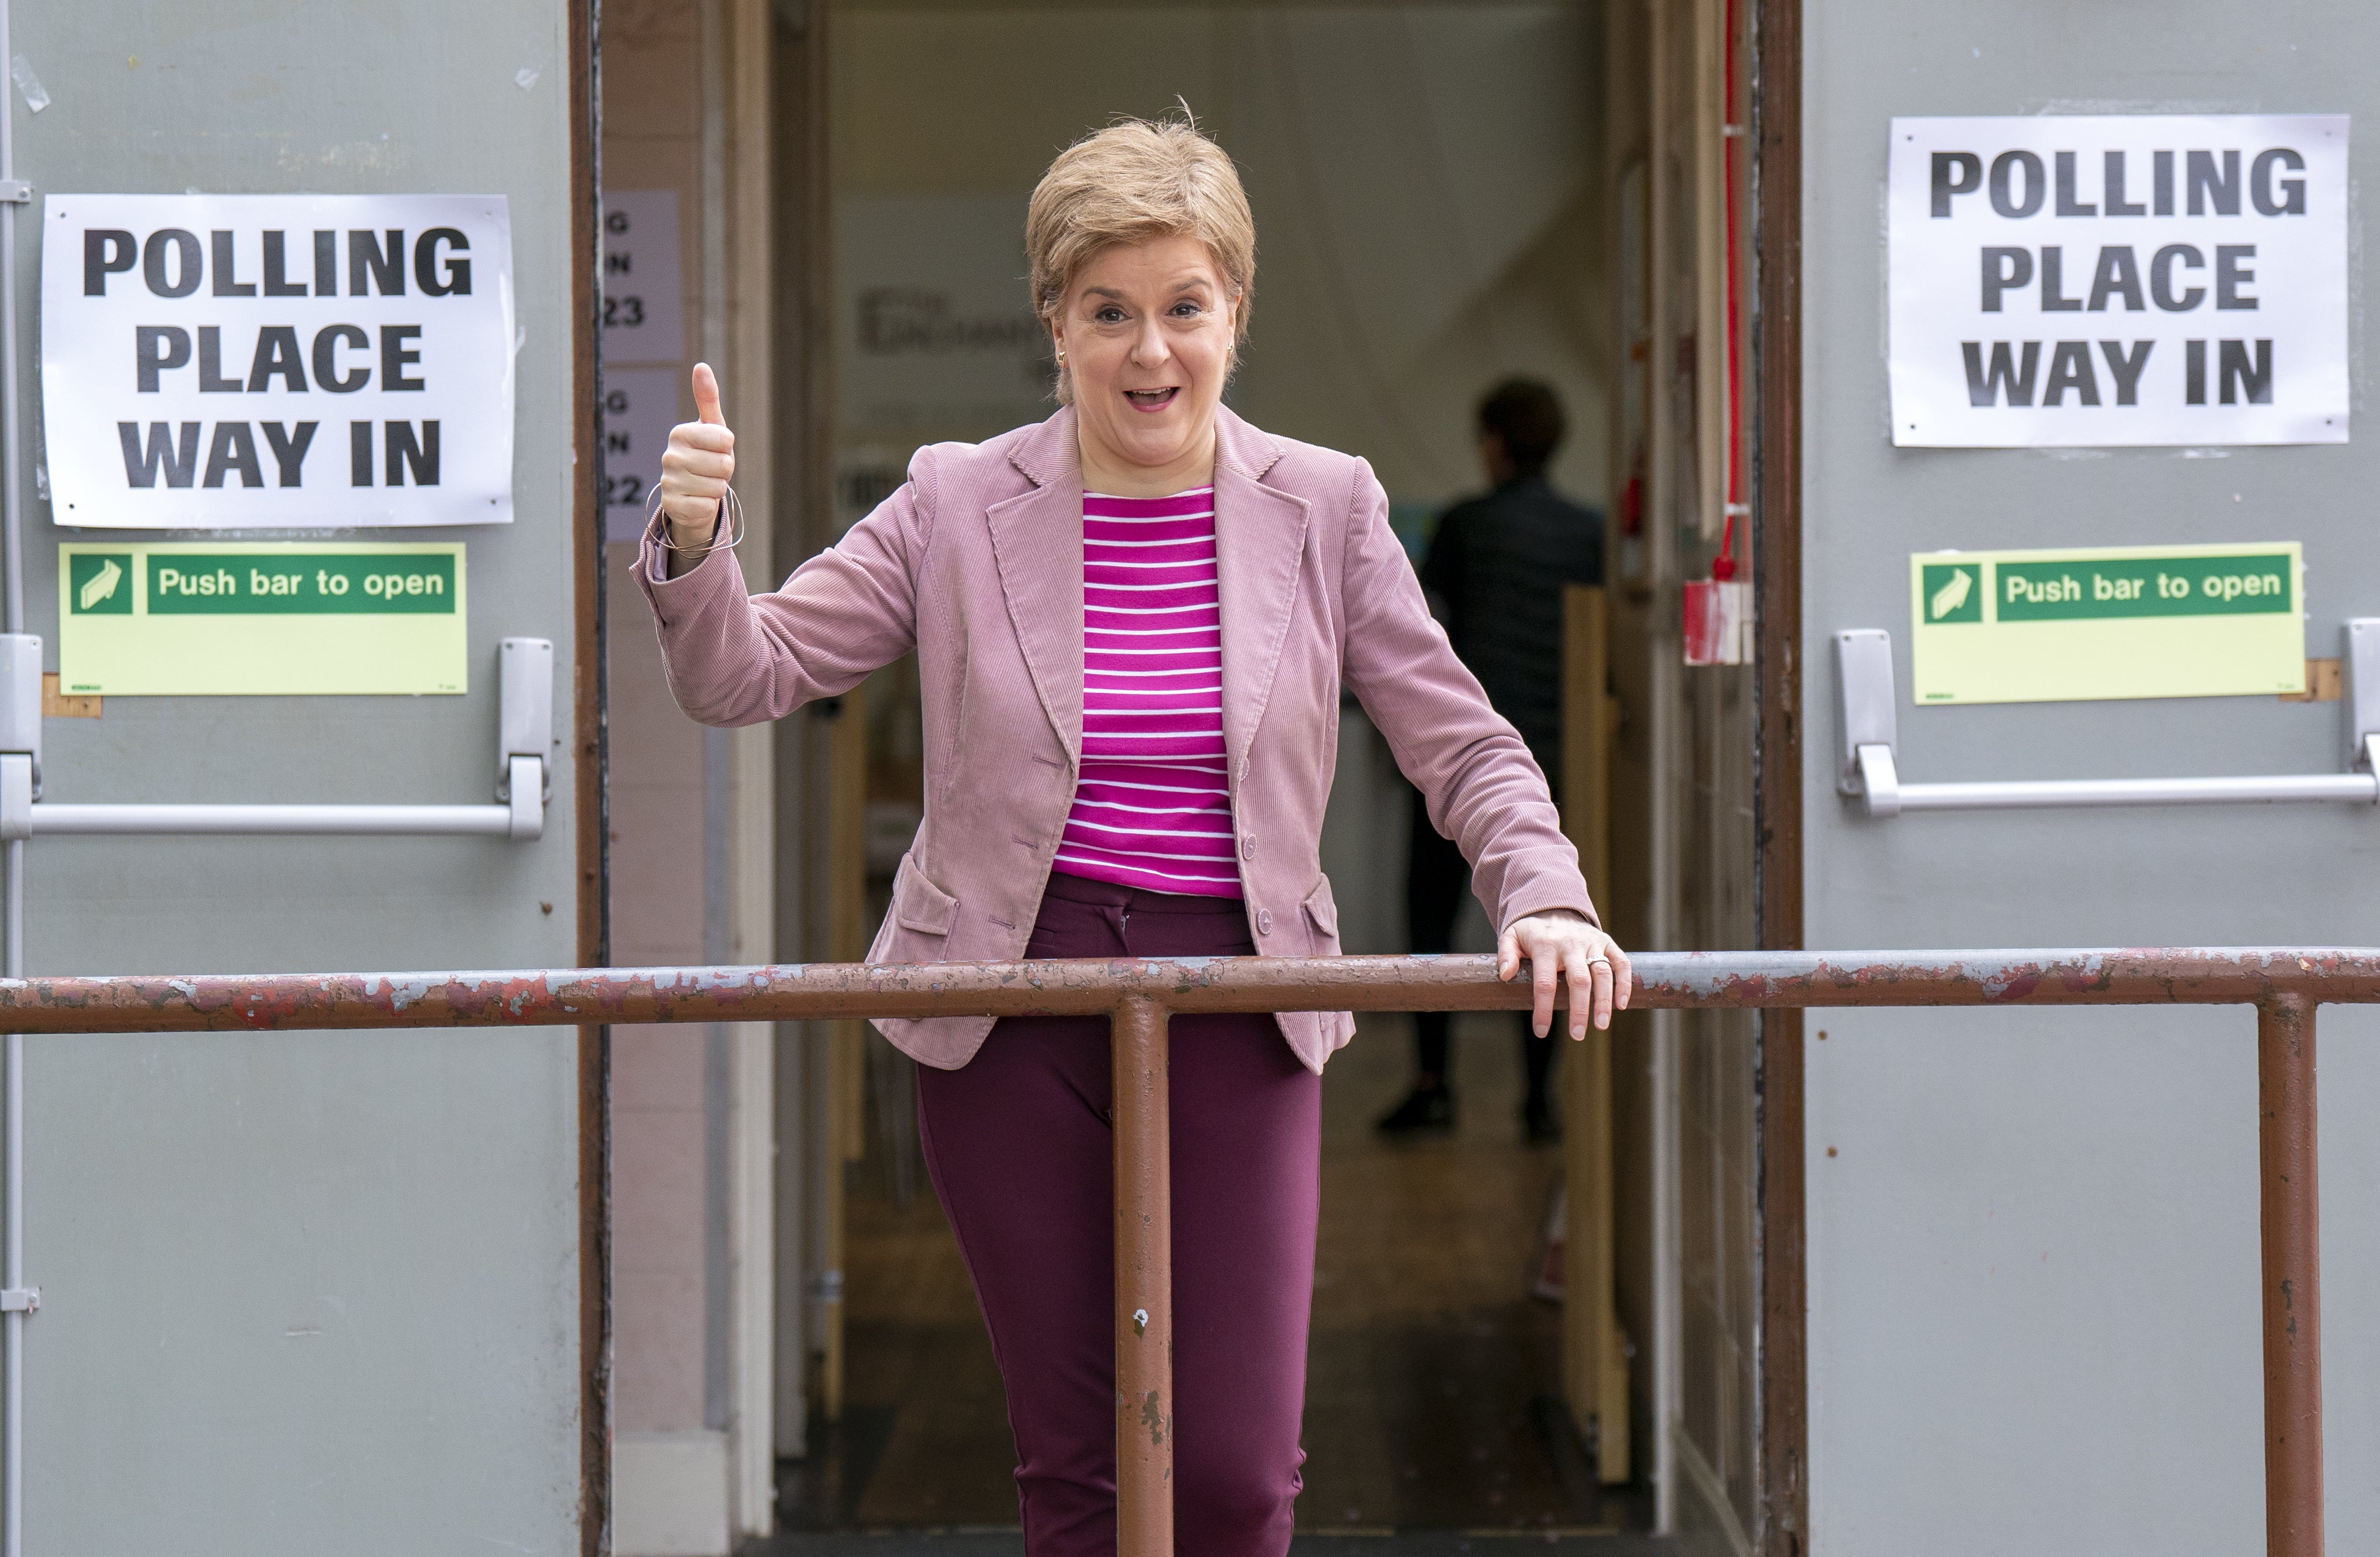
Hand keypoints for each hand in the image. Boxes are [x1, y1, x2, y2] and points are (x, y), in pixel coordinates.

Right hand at [658, 362, 734, 550]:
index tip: (716, 450)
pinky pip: (707, 506)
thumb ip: (708, 398)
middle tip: (711, 470)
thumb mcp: (711, 427)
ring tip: (705, 484)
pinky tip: (697, 500)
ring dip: (717, 488)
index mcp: (680, 433)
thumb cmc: (706, 455)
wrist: (692, 493)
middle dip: (725, 470)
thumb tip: (701, 366)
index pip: (725, 439)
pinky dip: (708, 506)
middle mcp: (669, 455)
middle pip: (724, 464)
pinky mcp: (671, 506)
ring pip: (718, 487)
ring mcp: (668, 482)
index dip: (728, 448)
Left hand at [1496, 909, 1631, 1039]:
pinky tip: (1621, 1004)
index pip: (1545, 983)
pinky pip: (1621, 962)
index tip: (1541, 1031)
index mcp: (1546, 946)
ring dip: (1604, 1001)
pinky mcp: (1606, 942)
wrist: (1554, 907)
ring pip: (1603, 973)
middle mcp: (1571, 944)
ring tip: (1601, 1025)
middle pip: (1579, 980)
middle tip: (1578, 1035)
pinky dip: (1625, 982)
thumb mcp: (1511, 937)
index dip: (1544, 1009)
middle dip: (1579, 1010)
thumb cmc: (1532, 931)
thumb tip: (1505, 975)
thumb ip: (1505, 954)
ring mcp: (1591, 943)